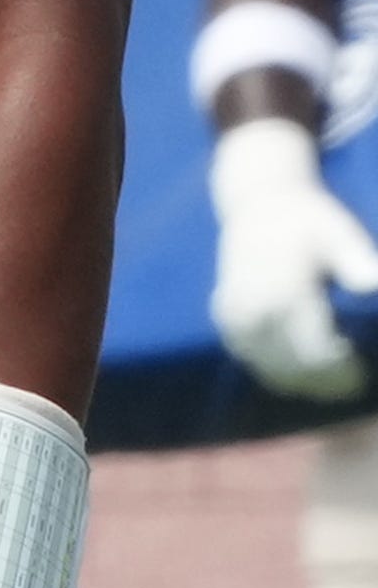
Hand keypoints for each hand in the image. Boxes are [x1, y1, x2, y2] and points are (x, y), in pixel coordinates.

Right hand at [209, 115, 377, 397]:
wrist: (256, 202)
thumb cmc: (307, 217)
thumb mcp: (340, 232)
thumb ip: (357, 261)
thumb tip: (371, 287)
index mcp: (282, 292)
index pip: (313, 352)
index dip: (340, 371)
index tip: (361, 375)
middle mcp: (252, 309)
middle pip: (291, 366)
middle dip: (324, 381)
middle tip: (352, 385)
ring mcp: (233, 315)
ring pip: (268, 367)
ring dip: (300, 379)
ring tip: (330, 381)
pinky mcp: (224, 317)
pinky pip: (250, 356)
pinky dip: (275, 368)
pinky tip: (299, 367)